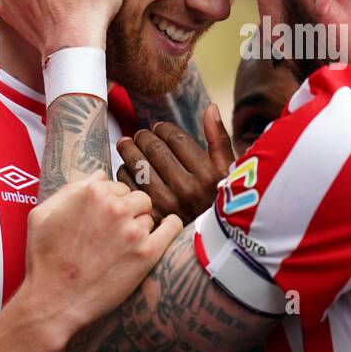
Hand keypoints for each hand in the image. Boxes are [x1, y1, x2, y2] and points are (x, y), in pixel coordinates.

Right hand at [20, 176, 181, 338]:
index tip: (106, 218)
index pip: (117, 186)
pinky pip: (171, 228)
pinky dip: (171, 227)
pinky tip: (167, 228)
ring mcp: (133, 230)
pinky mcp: (147, 253)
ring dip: (141, 226)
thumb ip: (72, 189)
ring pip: (150, 216)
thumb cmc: (45, 260)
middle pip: (138, 199)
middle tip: (116, 233)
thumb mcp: (42, 214)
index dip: (112, 203)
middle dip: (129, 212)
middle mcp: (115, 207)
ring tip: (123, 246)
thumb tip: (99, 175)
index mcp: (92, 193)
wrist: (54, 301)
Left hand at [116, 105, 235, 223]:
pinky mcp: (148, 216)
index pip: (176, 139)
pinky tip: (128, 169)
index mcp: (208, 176)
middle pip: (154, 148)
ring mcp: (166, 205)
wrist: (209, 244)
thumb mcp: (226, 173)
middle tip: (141, 135)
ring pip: (137, 164)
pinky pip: (127, 184)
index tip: (159, 128)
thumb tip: (211, 107)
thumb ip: (218, 139)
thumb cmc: (217, 201)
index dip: (164, 129)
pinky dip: (124, 172)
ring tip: (128, 144)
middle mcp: (188, 191)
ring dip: (129, 149)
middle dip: (144, 136)